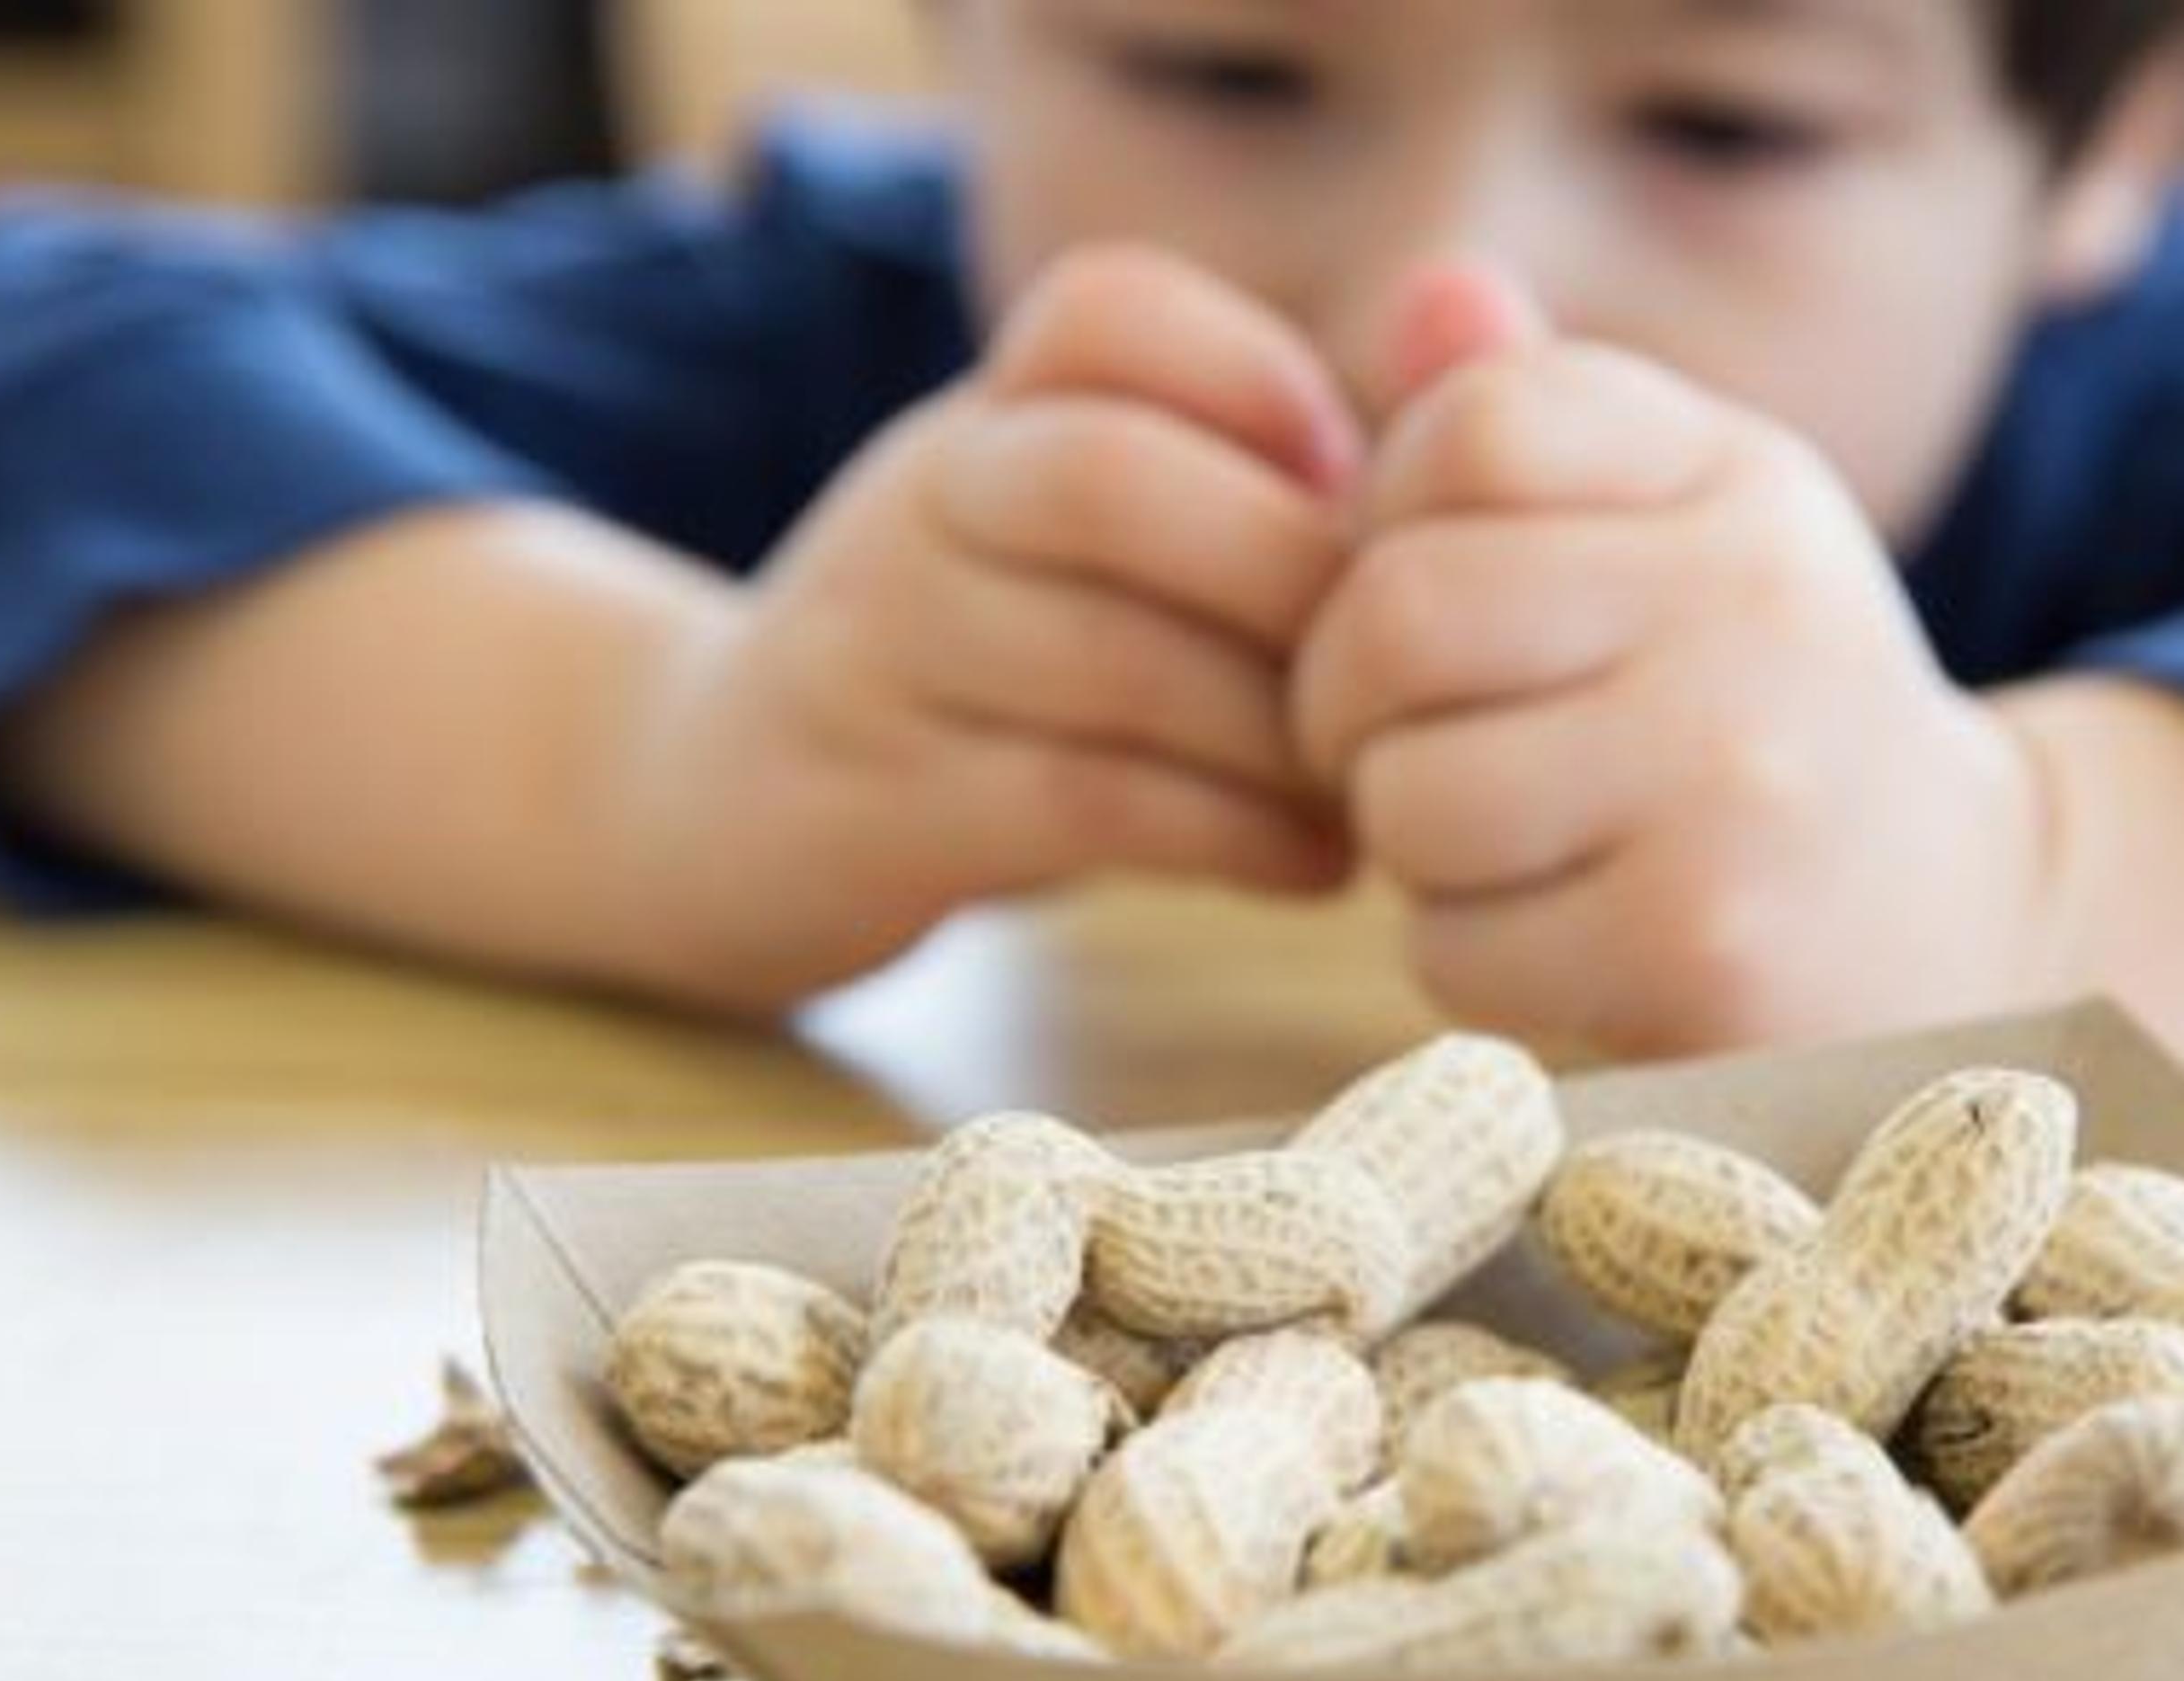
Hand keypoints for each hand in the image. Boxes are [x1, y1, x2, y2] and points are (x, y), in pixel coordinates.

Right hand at [609, 245, 1367, 1008]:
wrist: (717, 800)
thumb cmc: (983, 665)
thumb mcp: (1067, 532)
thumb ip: (1234, 479)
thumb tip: (1465, 458)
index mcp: (986, 412)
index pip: (1104, 310)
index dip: (1255, 379)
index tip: (1352, 484)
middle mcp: (922, 504)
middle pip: (1105, 478)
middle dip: (1289, 575)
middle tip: (1402, 667)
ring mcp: (882, 654)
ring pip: (1108, 662)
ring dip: (1281, 734)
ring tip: (1376, 786)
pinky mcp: (876, 806)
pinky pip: (1079, 802)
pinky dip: (1229, 835)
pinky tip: (1312, 866)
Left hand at [1293, 267, 2060, 1052]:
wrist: (1955, 920)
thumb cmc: (1758, 710)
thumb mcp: (1687, 528)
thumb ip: (1544, 417)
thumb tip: (1426, 293)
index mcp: (1738, 476)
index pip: (1471, 426)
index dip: (1385, 522)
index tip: (1430, 597)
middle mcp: (1754, 603)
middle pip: (1402, 612)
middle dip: (1347, 702)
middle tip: (1392, 745)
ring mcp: (1737, 779)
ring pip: (1409, 794)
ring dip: (1407, 843)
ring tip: (1496, 842)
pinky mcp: (1703, 945)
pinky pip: (1454, 945)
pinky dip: (1468, 959)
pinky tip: (1558, 940)